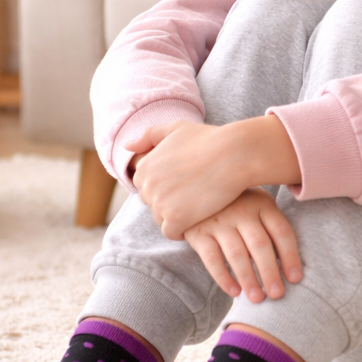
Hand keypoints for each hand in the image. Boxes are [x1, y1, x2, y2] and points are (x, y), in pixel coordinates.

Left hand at [128, 117, 300, 240]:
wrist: (234, 154)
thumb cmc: (209, 139)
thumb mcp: (176, 129)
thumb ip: (149, 136)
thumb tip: (127, 146)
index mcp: (144, 166)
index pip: (147, 187)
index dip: (167, 187)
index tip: (185, 184)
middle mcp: (147, 186)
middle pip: (154, 204)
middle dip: (171, 202)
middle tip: (195, 195)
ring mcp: (160, 203)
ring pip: (162, 219)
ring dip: (178, 216)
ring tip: (199, 205)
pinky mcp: (176, 219)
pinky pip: (172, 233)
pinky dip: (183, 229)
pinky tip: (199, 219)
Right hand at [184, 189, 302, 302]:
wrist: (197, 191)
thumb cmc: (238, 205)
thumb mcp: (258, 207)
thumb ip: (272, 229)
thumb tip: (290, 268)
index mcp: (262, 204)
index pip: (281, 231)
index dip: (290, 256)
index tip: (295, 279)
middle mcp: (241, 211)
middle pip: (260, 245)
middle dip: (270, 272)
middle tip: (277, 295)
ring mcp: (219, 221)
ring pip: (237, 254)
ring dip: (249, 279)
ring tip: (258, 298)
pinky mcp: (198, 233)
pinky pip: (212, 259)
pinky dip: (223, 278)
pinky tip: (235, 292)